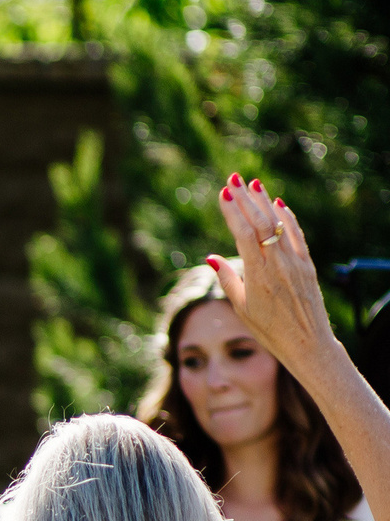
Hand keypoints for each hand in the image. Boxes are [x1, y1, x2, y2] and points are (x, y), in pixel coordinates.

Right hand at [210, 174, 336, 376]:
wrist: (308, 342)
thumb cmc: (269, 331)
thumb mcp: (241, 307)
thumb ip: (228, 278)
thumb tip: (211, 256)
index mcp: (259, 275)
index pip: (244, 234)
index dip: (234, 211)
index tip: (223, 193)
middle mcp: (278, 264)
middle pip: (261, 223)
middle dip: (246, 199)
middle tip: (234, 178)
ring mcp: (295, 262)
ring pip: (279, 224)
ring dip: (265, 202)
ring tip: (253, 184)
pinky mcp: (308, 264)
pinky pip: (296, 234)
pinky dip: (287, 217)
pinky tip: (278, 204)